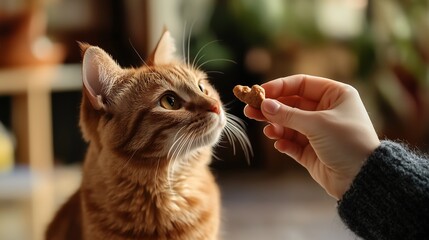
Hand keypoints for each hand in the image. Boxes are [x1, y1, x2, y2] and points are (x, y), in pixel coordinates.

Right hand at [245, 75, 379, 198]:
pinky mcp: (312, 151)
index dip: (279, 87)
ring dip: (276, 126)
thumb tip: (264, 105)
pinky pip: (292, 142)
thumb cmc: (348, 143)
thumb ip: (288, 114)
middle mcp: (326, 111)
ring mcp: (318, 131)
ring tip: (267, 131)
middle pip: (291, 104)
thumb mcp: (317, 124)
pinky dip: (284, 142)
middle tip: (250, 110)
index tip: (259, 92)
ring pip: (289, 124)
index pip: (302, 84)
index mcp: (335, 95)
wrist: (362, 179)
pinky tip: (279, 144)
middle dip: (272, 108)